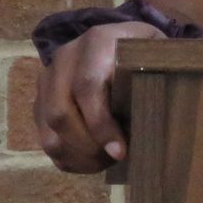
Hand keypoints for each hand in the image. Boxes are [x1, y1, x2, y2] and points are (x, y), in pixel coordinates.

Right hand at [33, 20, 162, 172]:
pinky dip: (68, 159)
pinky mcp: (39, 102)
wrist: (119, 41)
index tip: (121, 151)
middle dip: (88, 146)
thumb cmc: (144, 52)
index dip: (101, 124)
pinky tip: (92, 161)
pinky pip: (46, 140)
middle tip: (113, 159)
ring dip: (78, 156)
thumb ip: (158, 73)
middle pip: (60, 114)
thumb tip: (162, 113)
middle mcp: (64, 58)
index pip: (87, 86)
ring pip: (49, 132)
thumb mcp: (156, 53)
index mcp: (96, 41)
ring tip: (105, 162)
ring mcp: (47, 81)